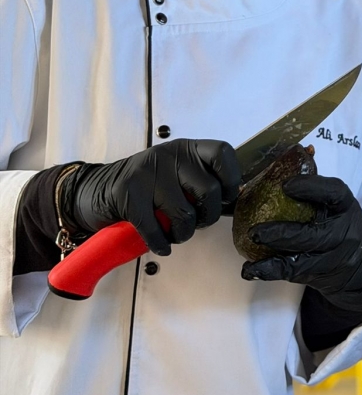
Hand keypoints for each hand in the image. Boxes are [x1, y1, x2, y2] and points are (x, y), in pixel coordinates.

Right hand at [62, 140, 240, 256]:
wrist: (97, 190)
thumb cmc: (147, 187)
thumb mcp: (176, 173)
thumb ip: (201, 179)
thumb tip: (232, 199)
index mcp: (186, 148)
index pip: (222, 153)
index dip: (231, 179)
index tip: (225, 198)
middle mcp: (168, 155)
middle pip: (208, 191)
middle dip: (207, 217)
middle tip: (196, 223)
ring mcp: (147, 173)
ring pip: (184, 215)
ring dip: (183, 234)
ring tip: (175, 233)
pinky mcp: (128, 195)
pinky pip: (155, 229)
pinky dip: (161, 244)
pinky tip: (161, 245)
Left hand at [241, 175, 361, 312]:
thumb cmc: (340, 222)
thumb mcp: (335, 202)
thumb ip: (314, 184)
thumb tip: (294, 152)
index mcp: (345, 205)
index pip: (334, 193)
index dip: (311, 188)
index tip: (286, 184)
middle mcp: (343, 232)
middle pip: (315, 235)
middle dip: (284, 234)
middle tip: (256, 231)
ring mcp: (333, 257)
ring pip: (303, 261)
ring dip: (273, 258)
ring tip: (250, 251)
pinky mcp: (320, 275)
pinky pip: (294, 274)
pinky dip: (270, 272)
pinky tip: (251, 270)